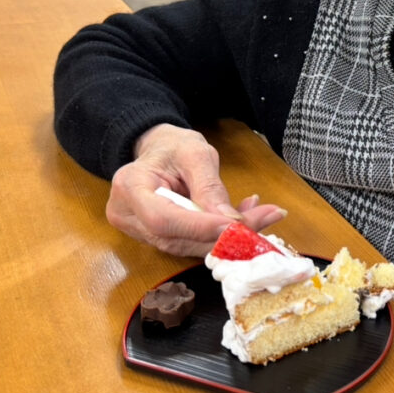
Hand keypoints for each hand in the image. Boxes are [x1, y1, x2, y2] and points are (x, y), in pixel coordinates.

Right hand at [106, 123, 286, 256]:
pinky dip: (219, 236)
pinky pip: (190, 244)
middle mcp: (128, 216)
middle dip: (223, 234)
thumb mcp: (195, 153)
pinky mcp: (156, 239)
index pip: (163, 219)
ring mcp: (139, 231)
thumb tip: (232, 221)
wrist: (157, 149)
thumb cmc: (173, 146)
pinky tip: (244, 220)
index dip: (200, 228)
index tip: (237, 225)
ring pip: (187, 246)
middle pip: (177, 238)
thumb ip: (210, 187)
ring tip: (261, 216)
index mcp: (130, 187)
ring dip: (227, 237)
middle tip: (266, 217)